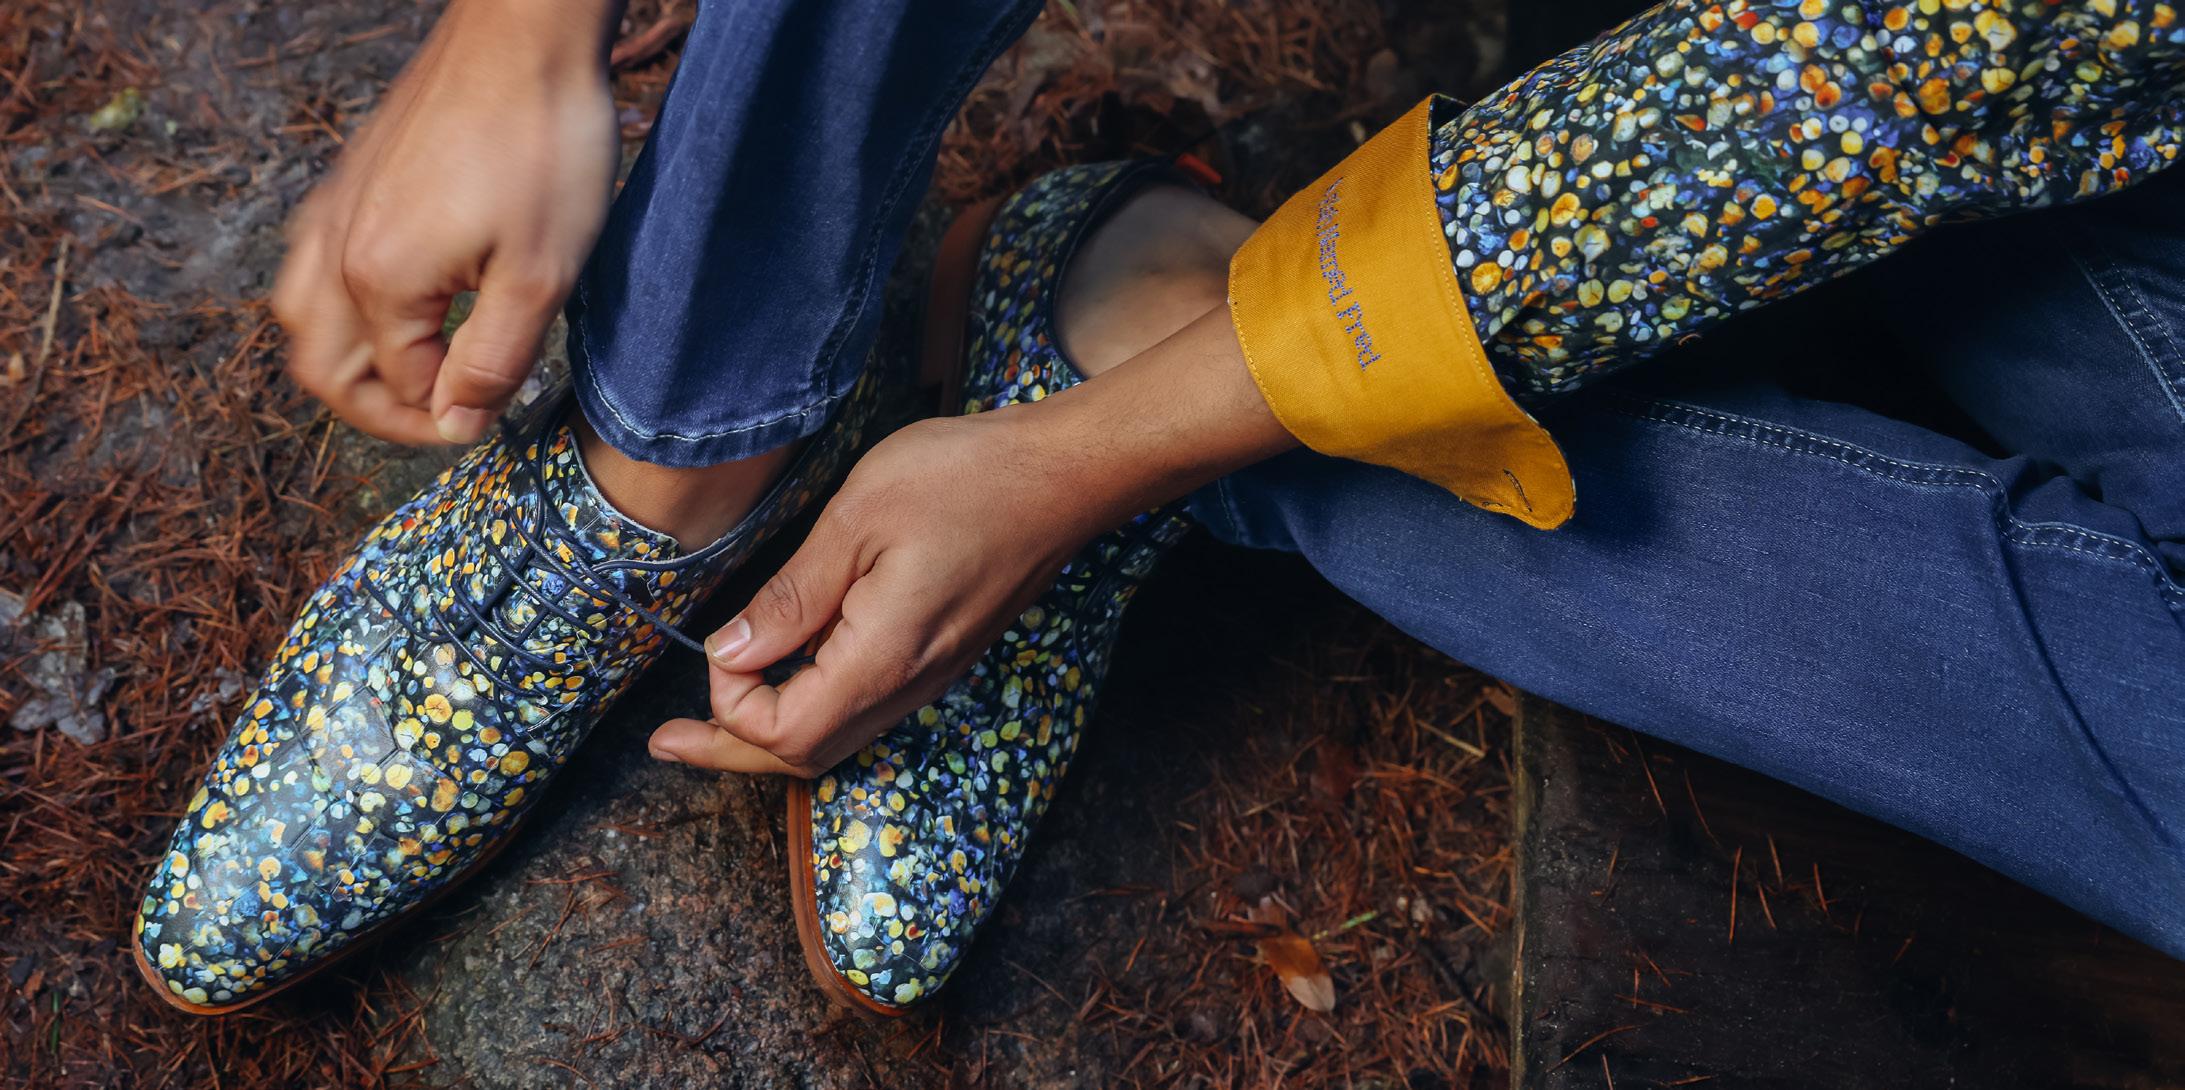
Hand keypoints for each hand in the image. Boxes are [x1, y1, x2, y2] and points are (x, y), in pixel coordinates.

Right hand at [271, 0, 622, 444]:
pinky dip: (345, 303)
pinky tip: (401, 298)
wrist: (525, 38)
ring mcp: (333, 208)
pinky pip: (313, 262)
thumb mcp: (540, 275)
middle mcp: (334, 247)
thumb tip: (456, 421)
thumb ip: (492, 360)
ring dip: (352, 358)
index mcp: (378, 280)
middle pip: (322, 366)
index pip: (397, 389)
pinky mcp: (349, 178)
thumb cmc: (543, 149)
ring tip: (420, 367)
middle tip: (448, 412)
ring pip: (305, 315)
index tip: (497, 415)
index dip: (447, 418)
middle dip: (380, 408)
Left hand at [649, 307, 1295, 775]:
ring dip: (769, 736)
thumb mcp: (859, 519)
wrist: (1063, 476)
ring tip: (713, 719)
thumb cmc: (967, 481)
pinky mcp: (940, 655)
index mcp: (881, 658)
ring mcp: (930, 675)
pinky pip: (863, 710)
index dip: (731, 700)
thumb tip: (732, 651)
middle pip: (805, 755)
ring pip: (836, 739)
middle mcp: (907, 684)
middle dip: (730, 752)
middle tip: (666, 744)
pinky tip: (786, 678)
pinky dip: (809, 711)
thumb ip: (792, 596)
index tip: (718, 638)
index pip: (783, 730)